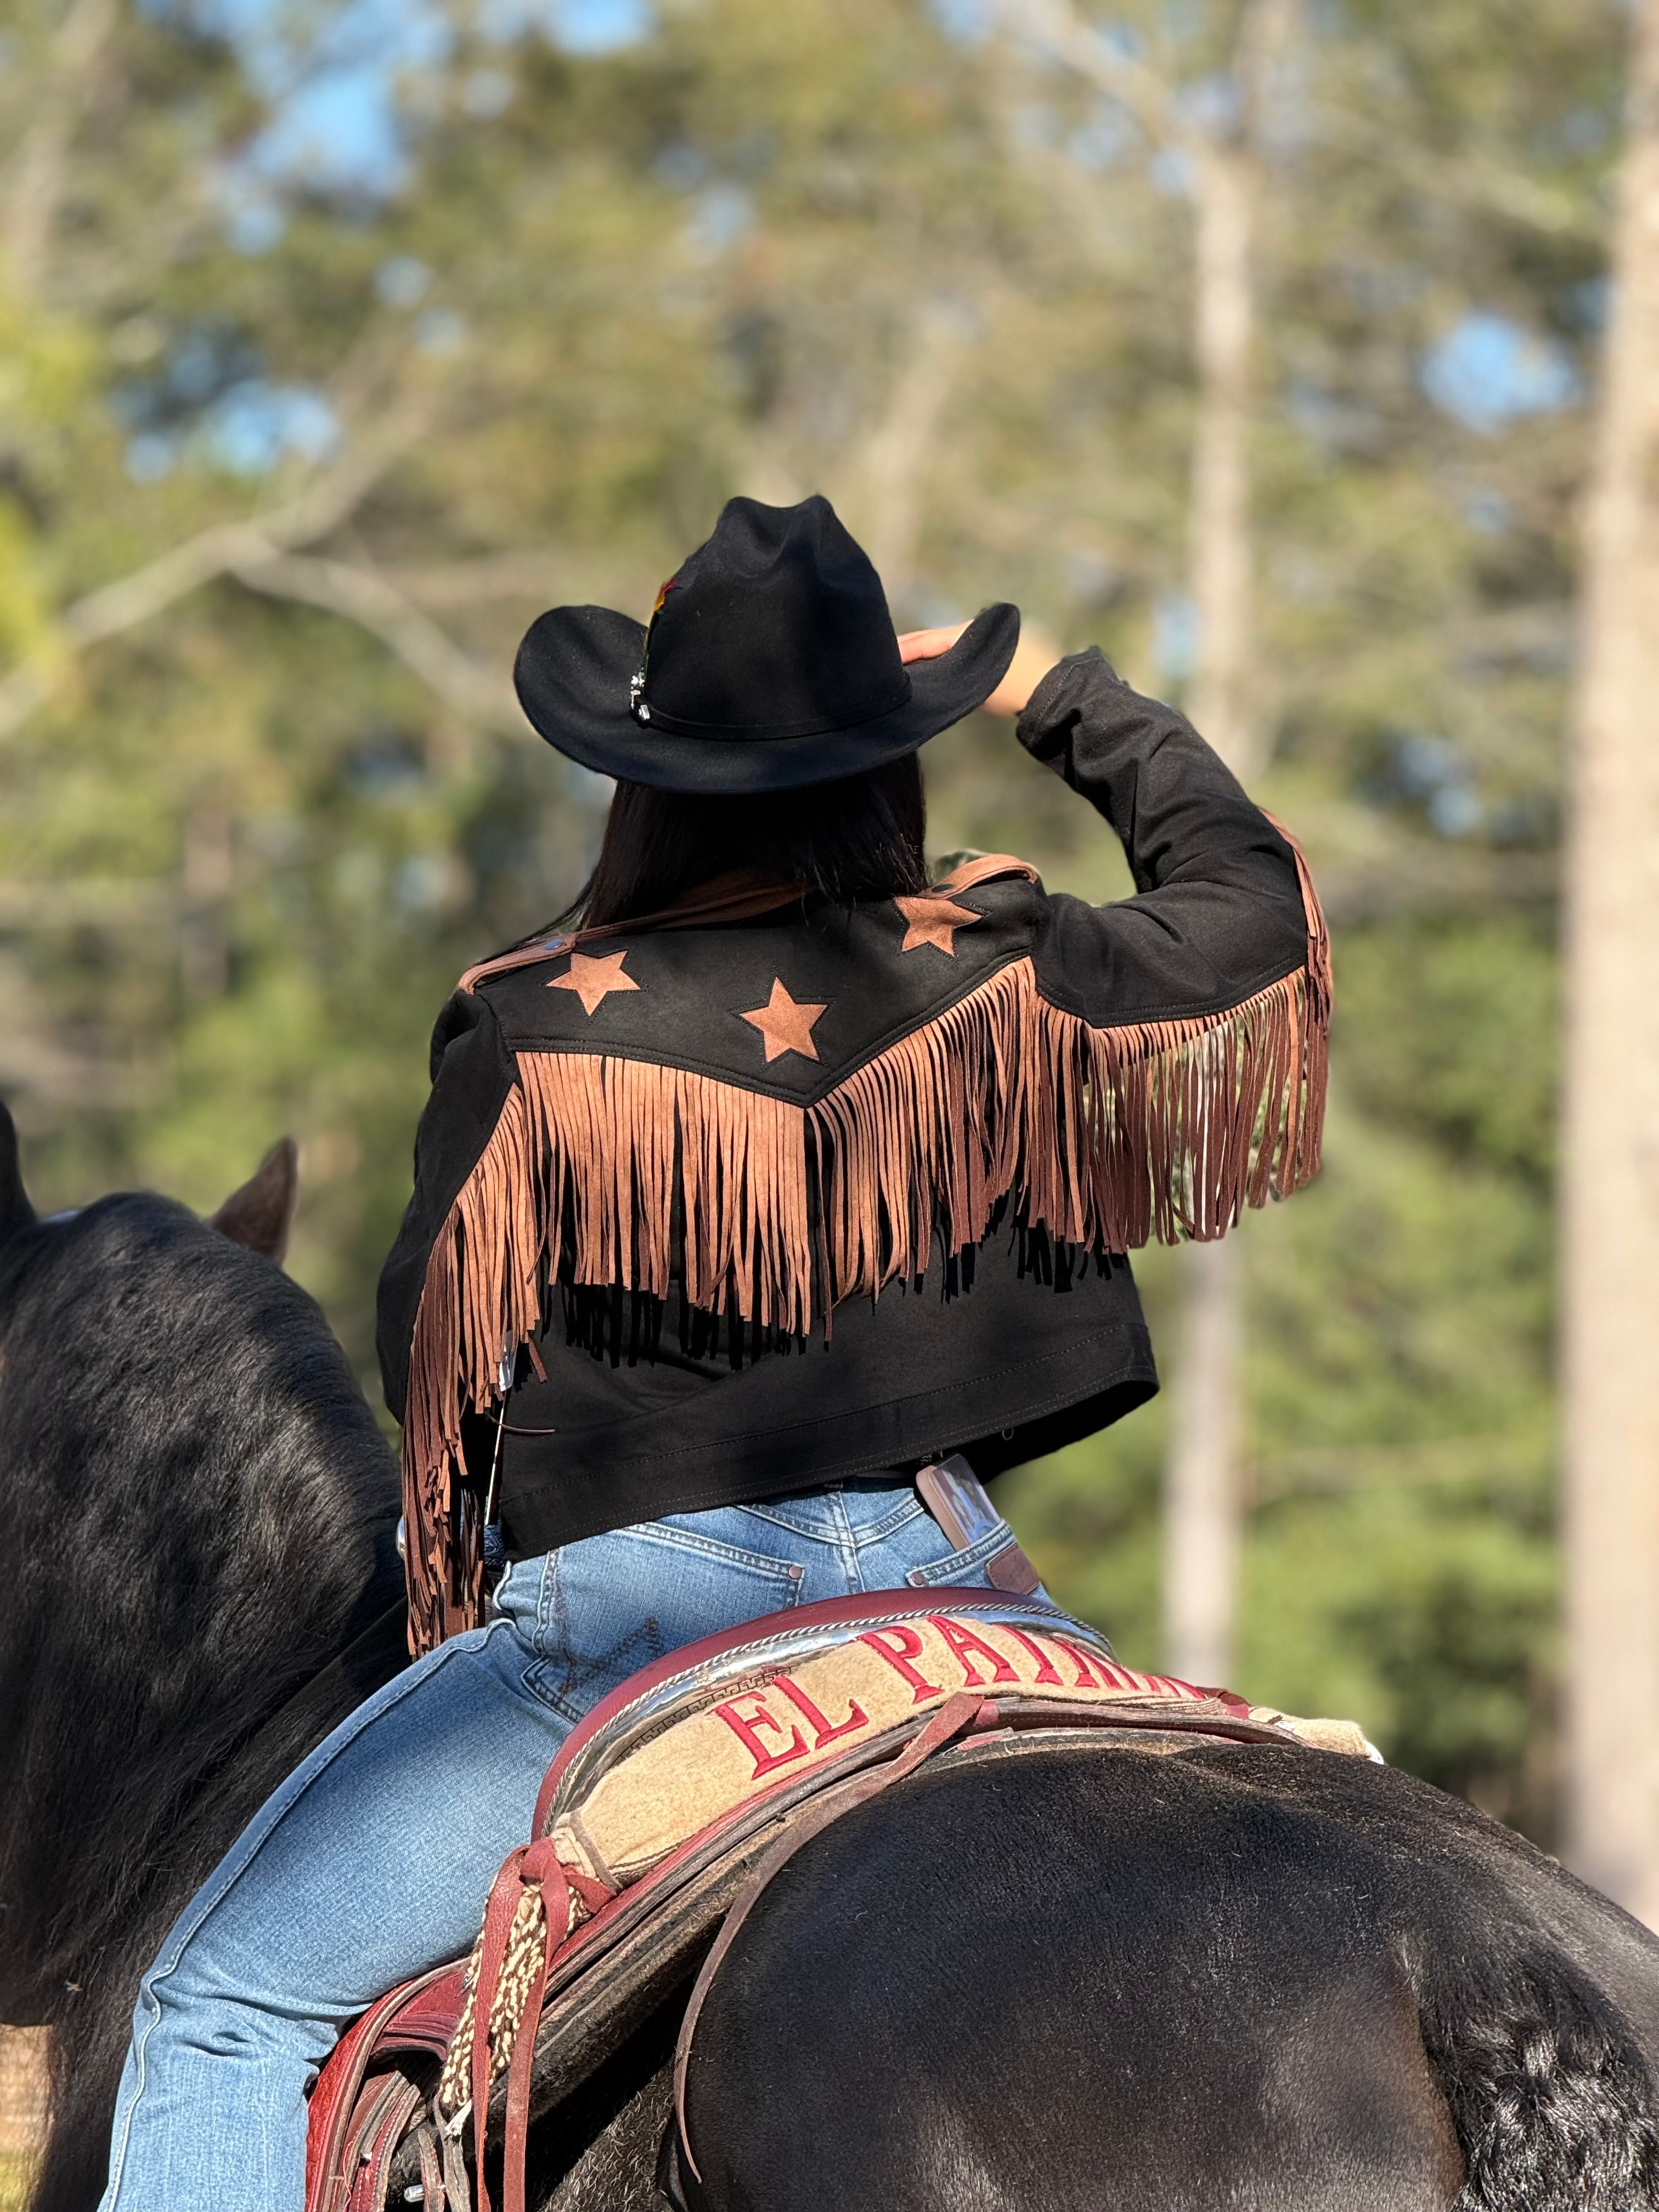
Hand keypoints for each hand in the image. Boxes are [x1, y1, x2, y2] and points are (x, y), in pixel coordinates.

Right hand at [897, 619, 1063, 718]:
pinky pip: (954, 648)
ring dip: (922, 650)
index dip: (903, 650)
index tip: (884, 657)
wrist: (1049, 688)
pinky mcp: (987, 649)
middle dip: (908, 646)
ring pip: (942, 642)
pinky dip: (938, 654)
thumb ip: (946, 675)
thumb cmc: (1013, 689)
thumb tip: (923, 674)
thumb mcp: (975, 685)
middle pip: (931, 637)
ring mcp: (979, 638)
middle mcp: (971, 630)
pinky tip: (927, 664)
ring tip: (899, 660)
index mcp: (966, 635)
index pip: (926, 642)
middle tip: (883, 655)